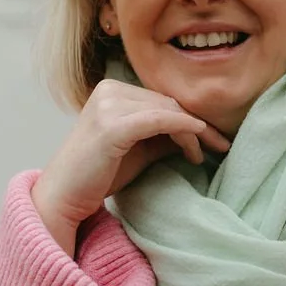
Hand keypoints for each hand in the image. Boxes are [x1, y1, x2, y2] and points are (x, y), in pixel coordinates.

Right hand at [32, 80, 229, 253]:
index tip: (214, 137)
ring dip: (192, 133)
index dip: (191, 117)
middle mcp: (109, 90)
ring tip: (202, 156)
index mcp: (112, 90)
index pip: (162, 100)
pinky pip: (160, 121)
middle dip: (198, 125)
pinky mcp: (113, 125)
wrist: (65, 195)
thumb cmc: (99, 175)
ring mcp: (109, 105)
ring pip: (167, 111)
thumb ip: (163, 136)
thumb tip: (198, 132)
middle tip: (220, 145)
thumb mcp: (138, 149)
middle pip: (168, 103)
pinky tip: (197, 142)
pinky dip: (183, 129)